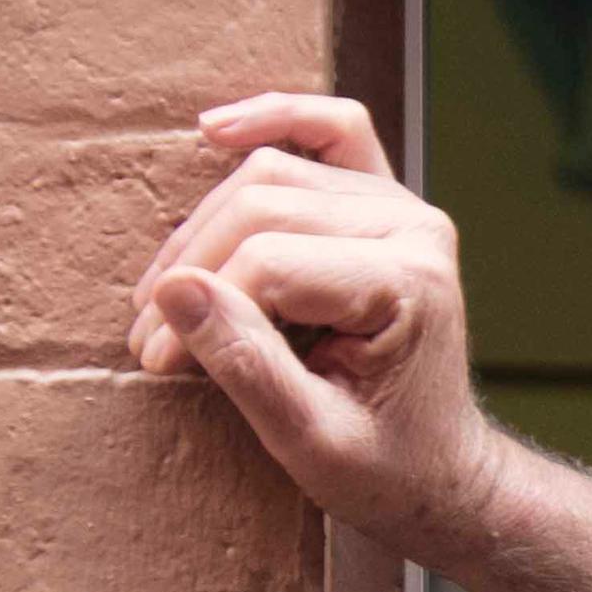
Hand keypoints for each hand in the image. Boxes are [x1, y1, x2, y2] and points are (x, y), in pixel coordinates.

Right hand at [130, 92, 502, 551]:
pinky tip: (214, 130)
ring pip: (272, 171)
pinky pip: (331, 130)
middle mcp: (414, 229)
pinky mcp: (384, 203)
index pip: (268, 264)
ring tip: (168, 293)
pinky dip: (274, 119)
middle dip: (192, 270)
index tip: (159, 365)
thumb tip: (173, 289)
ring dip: (204, 223)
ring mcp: (402, 208)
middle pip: (262, 206)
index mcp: (410, 286)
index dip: (200, 312)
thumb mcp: (309, 442)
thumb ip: (245, 364)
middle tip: (153, 338)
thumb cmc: (385, 469)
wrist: (438, 472)